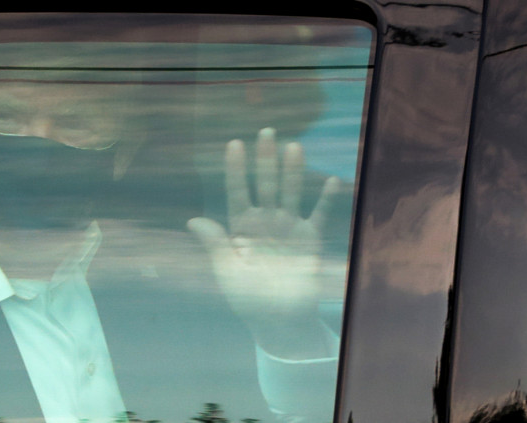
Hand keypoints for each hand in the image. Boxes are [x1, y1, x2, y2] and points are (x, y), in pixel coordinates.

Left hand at [188, 128, 340, 357]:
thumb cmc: (248, 299)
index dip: (235, 169)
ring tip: (294, 146)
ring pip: (290, 192)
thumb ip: (215, 244)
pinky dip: (326, 199)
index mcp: (241, 228)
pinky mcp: (310, 239)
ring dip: (293, 170)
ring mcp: (288, 228)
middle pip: (265, 184)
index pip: (237, 191)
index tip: (234, 144)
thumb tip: (193, 220)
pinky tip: (332, 180)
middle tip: (266, 131)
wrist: (280, 320)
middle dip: (265, 159)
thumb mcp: (227, 272)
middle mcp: (265, 222)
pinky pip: (319, 214)